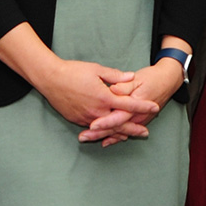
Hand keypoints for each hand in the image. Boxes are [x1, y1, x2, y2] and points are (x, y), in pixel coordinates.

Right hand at [36, 59, 158, 131]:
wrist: (51, 79)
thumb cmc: (73, 71)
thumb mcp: (96, 69)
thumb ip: (115, 76)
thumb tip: (131, 77)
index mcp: (104, 97)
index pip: (129, 104)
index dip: (143, 106)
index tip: (155, 107)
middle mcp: (97, 111)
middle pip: (120, 123)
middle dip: (134, 128)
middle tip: (146, 132)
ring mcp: (87, 118)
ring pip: (107, 129)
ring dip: (120, 133)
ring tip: (130, 136)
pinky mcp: (78, 120)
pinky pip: (95, 129)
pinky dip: (105, 132)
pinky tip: (109, 133)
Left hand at [80, 61, 184, 146]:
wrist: (168, 81)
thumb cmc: (152, 77)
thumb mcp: (138, 78)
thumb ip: (124, 85)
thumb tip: (112, 89)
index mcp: (136, 103)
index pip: (118, 116)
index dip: (105, 121)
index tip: (92, 125)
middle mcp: (138, 115)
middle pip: (116, 127)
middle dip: (99, 133)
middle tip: (83, 136)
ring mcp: (138, 120)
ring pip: (119, 131)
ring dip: (103, 136)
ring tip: (86, 138)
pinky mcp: (138, 121)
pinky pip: (125, 132)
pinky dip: (114, 137)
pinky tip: (104, 141)